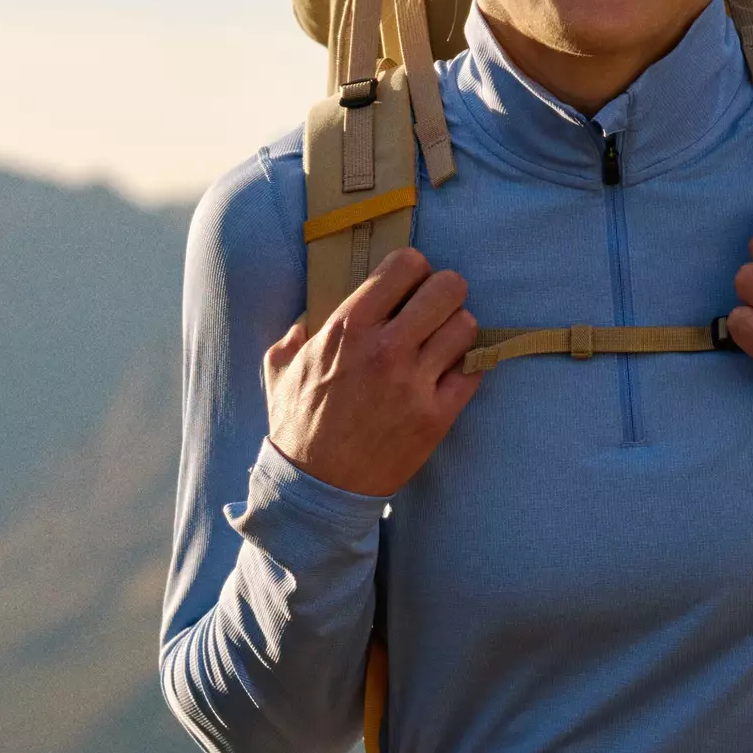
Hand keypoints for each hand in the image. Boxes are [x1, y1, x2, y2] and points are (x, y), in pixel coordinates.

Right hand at [266, 249, 482, 497]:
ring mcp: (413, 383)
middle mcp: (385, 349)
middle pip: (447, 288)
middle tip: (436, 309)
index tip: (411, 285)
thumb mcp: (279, 372)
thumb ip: (292, 337)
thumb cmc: (298, 426)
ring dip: (457, 330)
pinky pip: (474, 372)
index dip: (414, 268)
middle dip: (445, 292)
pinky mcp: (435, 416)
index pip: (404, 265)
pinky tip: (450, 374)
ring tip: (444, 343)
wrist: (316, 487)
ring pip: (466, 327)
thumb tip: (305, 322)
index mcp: (347, 328)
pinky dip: (467, 368)